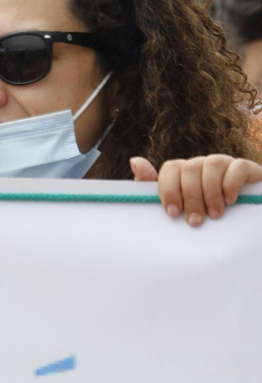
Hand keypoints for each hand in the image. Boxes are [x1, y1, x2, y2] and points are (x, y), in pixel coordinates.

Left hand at [130, 154, 261, 226]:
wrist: (244, 221)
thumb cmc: (205, 213)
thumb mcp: (179, 206)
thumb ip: (154, 187)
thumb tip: (134, 161)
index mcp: (185, 172)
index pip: (171, 168)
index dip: (169, 189)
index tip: (173, 213)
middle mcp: (203, 165)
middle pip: (190, 168)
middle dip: (190, 197)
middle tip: (195, 221)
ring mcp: (226, 164)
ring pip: (212, 163)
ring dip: (210, 192)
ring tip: (215, 215)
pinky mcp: (247, 169)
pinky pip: (237, 167)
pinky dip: (231, 184)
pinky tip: (230, 201)